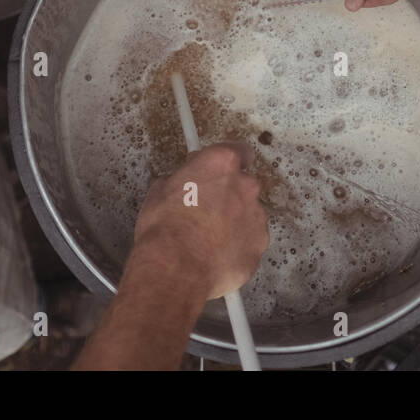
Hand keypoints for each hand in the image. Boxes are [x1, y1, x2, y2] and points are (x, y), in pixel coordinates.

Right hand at [132, 143, 268, 299]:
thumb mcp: (159, 193)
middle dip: (230, 194)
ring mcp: (257, 216)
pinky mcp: (260, 244)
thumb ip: (180, 181)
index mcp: (222, 163)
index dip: (228, 163)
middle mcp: (245, 185)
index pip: (239, 151)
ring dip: (235, 220)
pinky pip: (251, 239)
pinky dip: (239, 244)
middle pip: (245, 184)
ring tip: (210, 238)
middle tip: (207, 209)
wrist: (176, 268)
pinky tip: (217, 254)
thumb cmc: (165, 228)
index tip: (217, 172)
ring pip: (248, 213)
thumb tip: (179, 184)